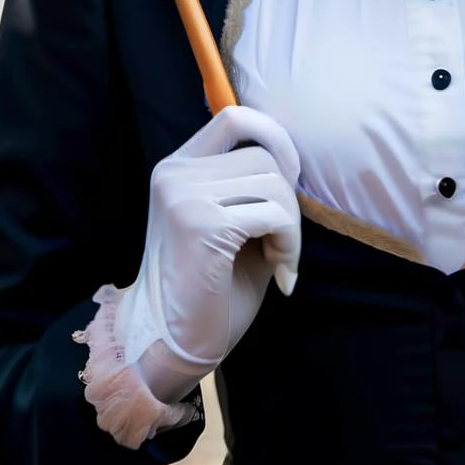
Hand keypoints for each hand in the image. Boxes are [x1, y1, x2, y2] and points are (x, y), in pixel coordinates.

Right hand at [116, 105, 301, 403]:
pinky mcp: (199, 223)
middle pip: (263, 154)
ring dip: (292, 228)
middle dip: (290, 200)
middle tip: (283, 246)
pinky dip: (290, 246)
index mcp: (178, 167)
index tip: (289, 185)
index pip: (234, 117)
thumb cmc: (210, 292)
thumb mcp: (231, 223)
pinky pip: (274, 214)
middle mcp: (175, 172)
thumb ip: (249, 186)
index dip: (274, 139)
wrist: (171, 347)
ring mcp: (183, 194)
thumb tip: (294, 158)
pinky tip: (281, 277)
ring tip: (279, 263)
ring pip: (273, 181)